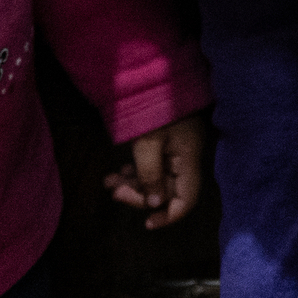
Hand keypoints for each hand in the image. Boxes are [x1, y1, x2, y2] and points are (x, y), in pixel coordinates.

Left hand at [105, 113, 209, 229]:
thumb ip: (150, 176)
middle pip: (168, 190)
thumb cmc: (155, 108)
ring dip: (133, 184)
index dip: (169, 215)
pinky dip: (134, 171)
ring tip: (109, 182)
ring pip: (156, 178)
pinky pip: (150, 165)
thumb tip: (156, 204)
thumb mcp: (148, 143)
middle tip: (115, 193)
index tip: (147, 223)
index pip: (187, 199)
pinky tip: (117, 172)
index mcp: (188, 159)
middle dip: (141, 196)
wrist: (154, 74)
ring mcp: (174, 150)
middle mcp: (185, 158)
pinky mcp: (163, 142)